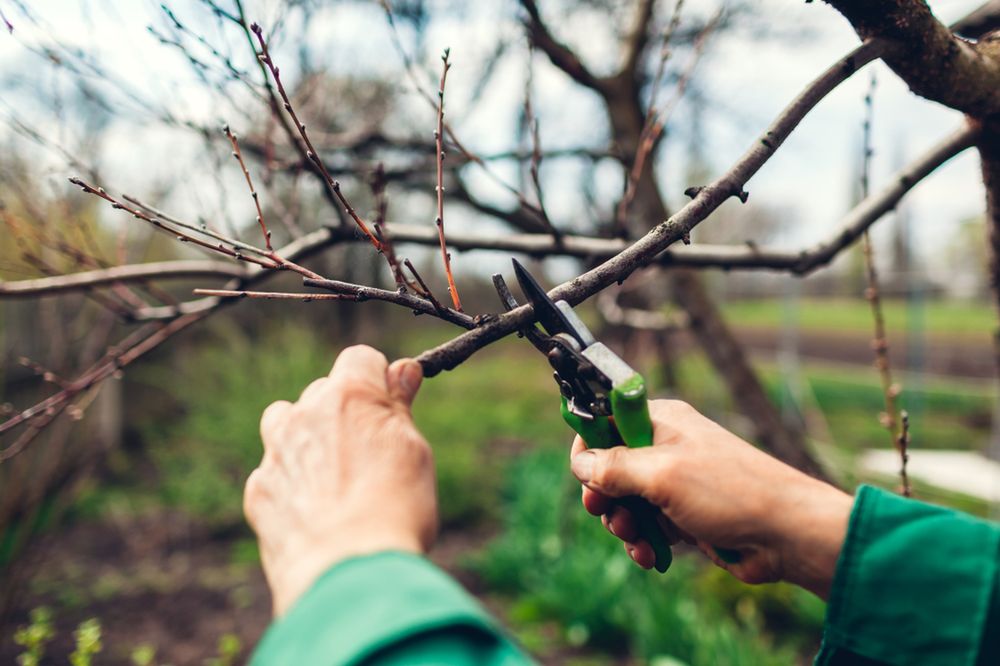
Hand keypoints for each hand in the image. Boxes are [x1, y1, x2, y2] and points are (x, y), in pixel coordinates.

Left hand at [244, 345, 436, 615]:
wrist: (346, 576)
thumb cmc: (394, 511)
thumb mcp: (414, 451)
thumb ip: (400, 407)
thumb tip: (402, 371)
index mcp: (349, 396)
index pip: (361, 358)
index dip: (379, 379)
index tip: (393, 406)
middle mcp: (304, 414)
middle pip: (323, 391)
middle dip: (343, 412)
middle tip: (372, 454)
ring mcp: (275, 453)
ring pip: (285, 423)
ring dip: (305, 437)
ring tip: (334, 476)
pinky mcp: (258, 491)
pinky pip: (274, 472)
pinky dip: (291, 484)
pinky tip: (315, 514)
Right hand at [570, 400, 851, 598]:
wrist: (787, 533)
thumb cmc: (730, 492)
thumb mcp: (661, 475)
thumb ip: (614, 468)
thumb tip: (580, 464)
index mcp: (661, 422)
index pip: (606, 423)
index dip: (588, 449)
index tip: (584, 478)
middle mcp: (666, 447)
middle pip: (611, 468)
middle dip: (604, 496)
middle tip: (604, 514)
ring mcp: (676, 482)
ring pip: (627, 502)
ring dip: (623, 524)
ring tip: (636, 540)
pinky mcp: (685, 514)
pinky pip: (648, 525)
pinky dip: (644, 541)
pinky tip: (650, 556)